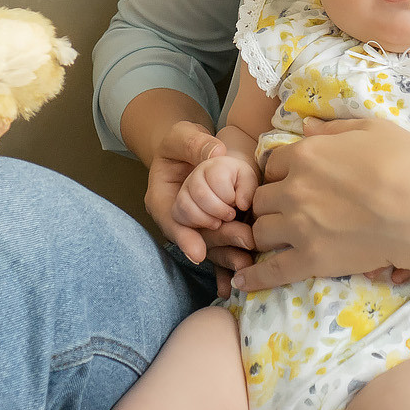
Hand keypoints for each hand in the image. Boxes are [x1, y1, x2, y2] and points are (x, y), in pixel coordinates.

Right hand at [142, 119, 255, 288]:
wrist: (191, 151)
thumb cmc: (182, 143)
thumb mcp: (182, 135)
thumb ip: (195, 143)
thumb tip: (216, 152)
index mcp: (162, 198)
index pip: (171, 221)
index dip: (184, 237)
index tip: (198, 252)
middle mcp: (178, 219)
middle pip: (196, 237)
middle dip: (220, 240)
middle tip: (245, 240)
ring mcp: (197, 228)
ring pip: (212, 248)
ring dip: (230, 255)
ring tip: (248, 262)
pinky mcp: (215, 232)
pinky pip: (223, 251)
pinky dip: (232, 264)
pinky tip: (244, 275)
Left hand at [228, 117, 409, 294]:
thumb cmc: (409, 164)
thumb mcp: (373, 129)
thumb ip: (334, 128)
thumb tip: (306, 126)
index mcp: (306, 155)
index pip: (273, 163)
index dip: (282, 172)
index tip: (292, 182)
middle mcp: (294, 189)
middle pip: (261, 198)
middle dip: (270, 203)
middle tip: (285, 211)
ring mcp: (299, 226)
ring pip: (260, 231)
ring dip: (266, 233)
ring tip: (275, 240)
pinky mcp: (310, 260)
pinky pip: (270, 270)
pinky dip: (254, 277)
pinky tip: (242, 282)